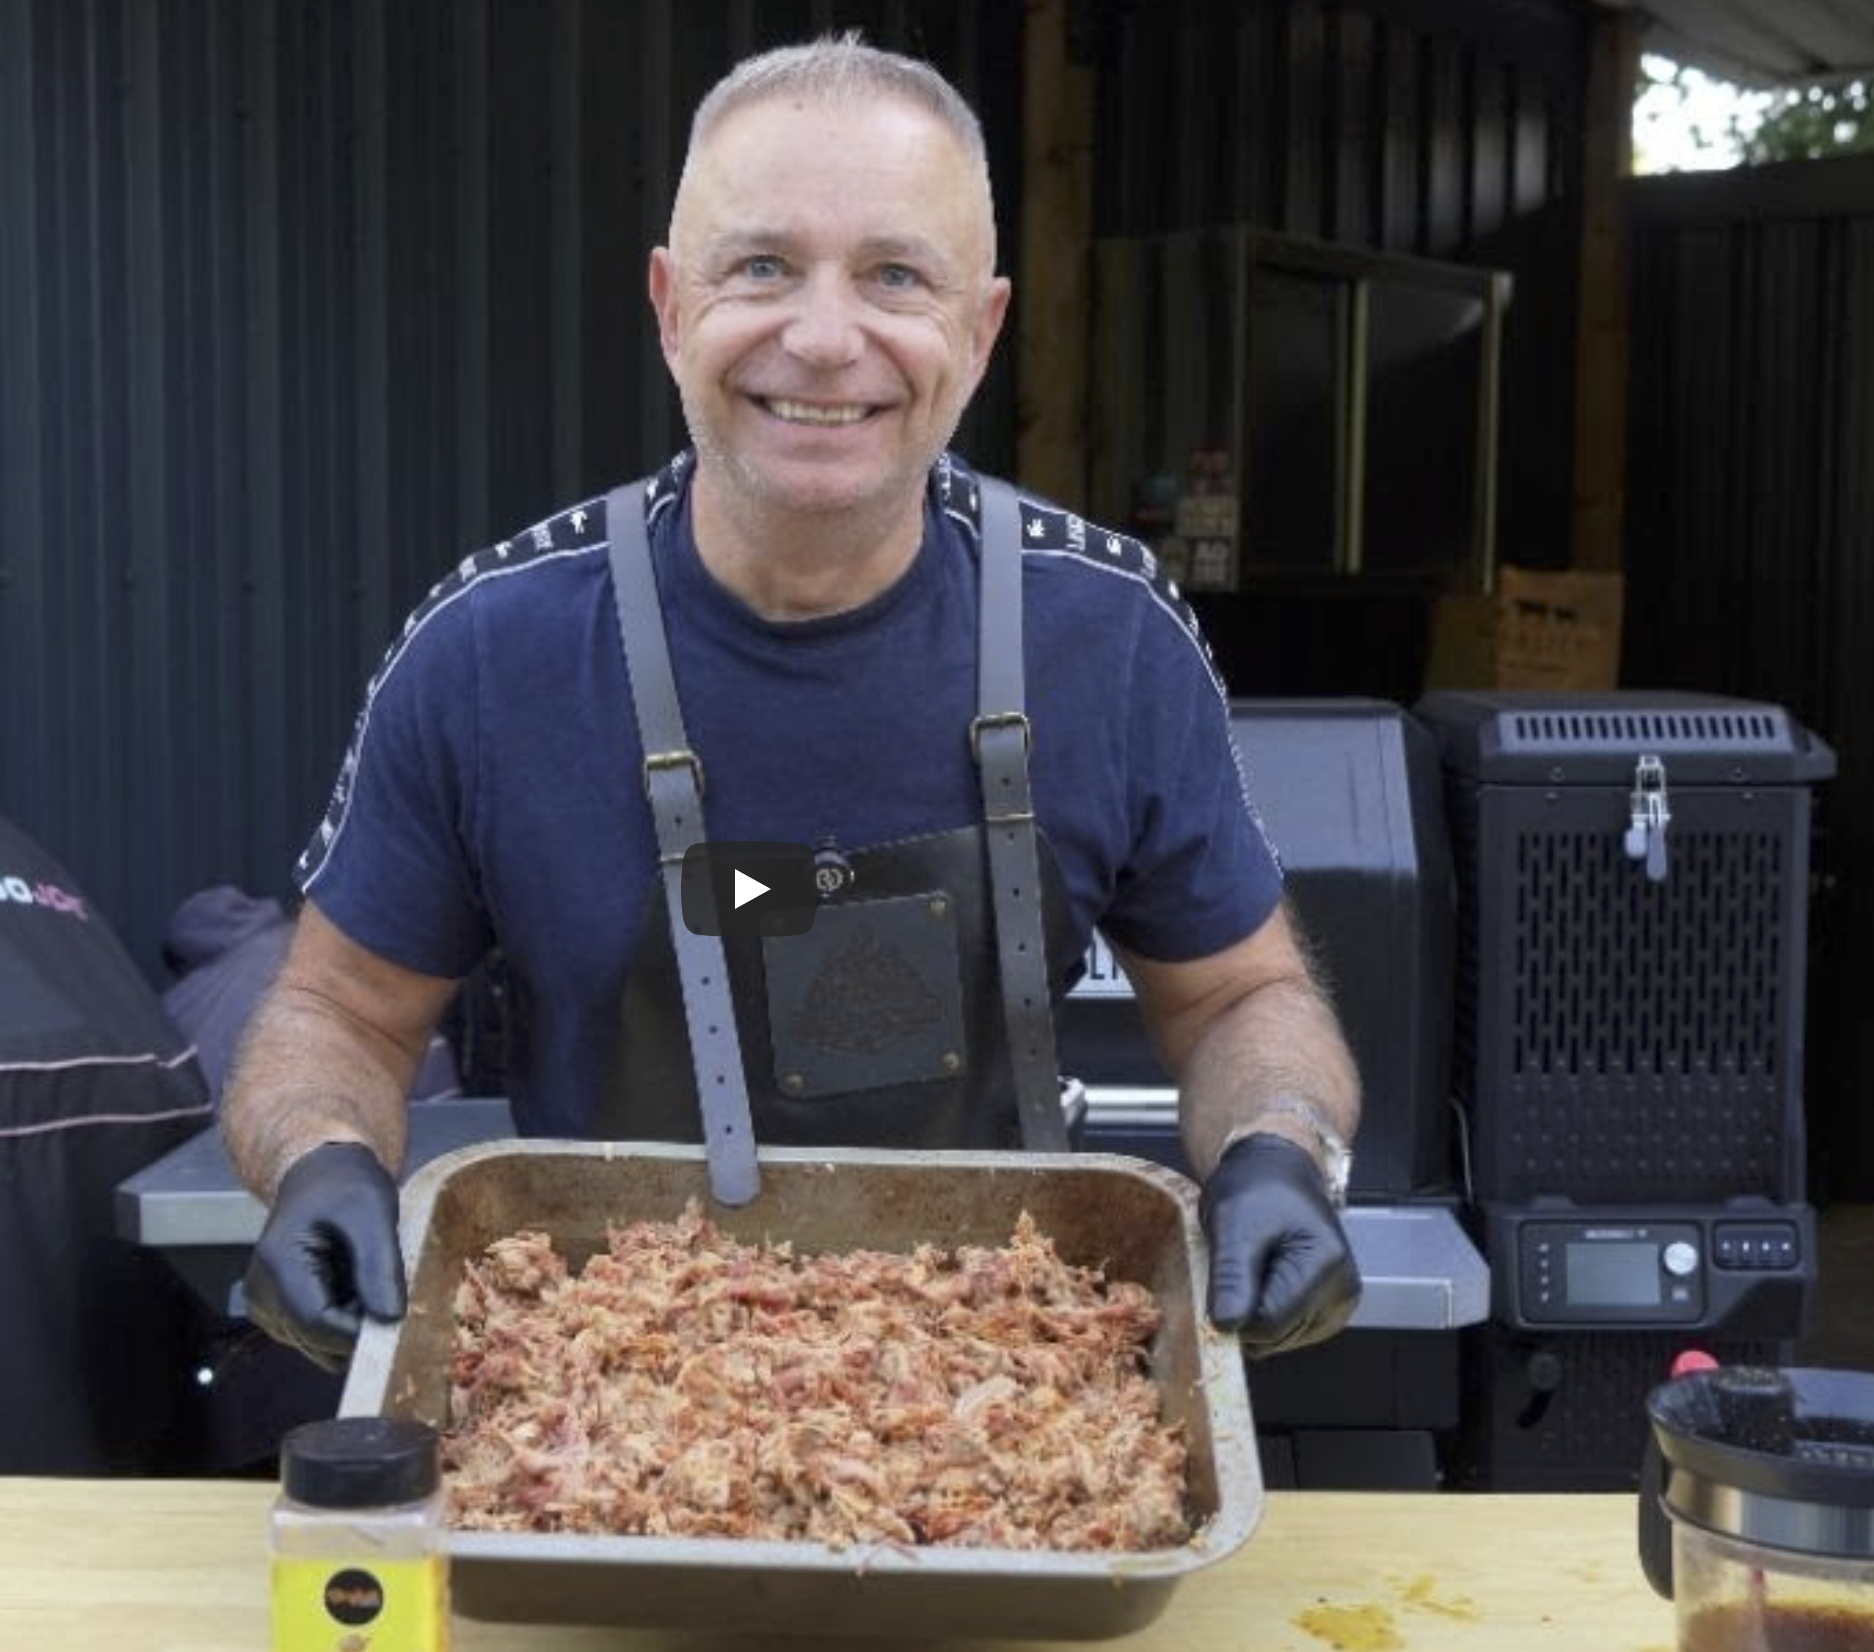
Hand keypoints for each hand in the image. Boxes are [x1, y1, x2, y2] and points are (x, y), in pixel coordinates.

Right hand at [241, 1141, 405, 1371]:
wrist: (321, 1176)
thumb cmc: (345, 1186)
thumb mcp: (373, 1213)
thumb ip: (379, 1265)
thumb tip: (389, 1318)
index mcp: (278, 1264)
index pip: (316, 1323)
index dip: (360, 1331)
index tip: (398, 1320)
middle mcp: (261, 1294)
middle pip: (317, 1340)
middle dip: (359, 1328)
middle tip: (387, 1291)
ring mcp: (267, 1307)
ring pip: (320, 1345)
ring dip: (353, 1325)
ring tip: (368, 1283)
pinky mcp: (280, 1314)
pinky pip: (319, 1337)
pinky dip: (345, 1322)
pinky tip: (356, 1290)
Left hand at [1200, 1133, 1360, 1354]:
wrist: (1276, 1173)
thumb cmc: (1255, 1189)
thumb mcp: (1232, 1223)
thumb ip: (1232, 1276)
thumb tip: (1227, 1326)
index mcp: (1325, 1266)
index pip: (1268, 1324)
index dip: (1233, 1310)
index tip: (1222, 1276)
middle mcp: (1342, 1291)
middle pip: (1275, 1336)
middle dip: (1245, 1310)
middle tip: (1240, 1263)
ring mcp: (1339, 1304)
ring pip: (1278, 1339)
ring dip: (1254, 1311)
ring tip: (1254, 1267)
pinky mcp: (1328, 1311)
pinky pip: (1285, 1332)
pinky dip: (1266, 1311)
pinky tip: (1265, 1278)